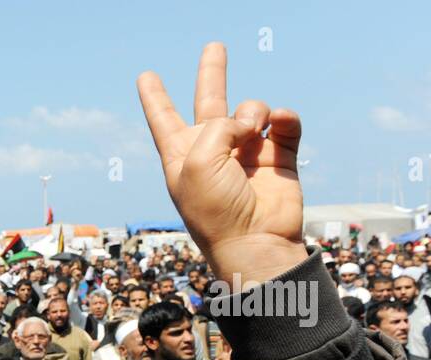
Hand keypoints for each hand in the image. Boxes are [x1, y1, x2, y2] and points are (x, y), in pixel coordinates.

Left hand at [137, 43, 307, 285]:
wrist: (254, 240)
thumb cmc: (214, 208)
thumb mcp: (197, 160)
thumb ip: (217, 126)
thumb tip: (254, 120)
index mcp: (181, 154)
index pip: (163, 118)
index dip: (154, 96)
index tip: (146, 76)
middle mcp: (212, 150)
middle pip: (210, 101)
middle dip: (212, 73)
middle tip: (214, 47)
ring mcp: (246, 152)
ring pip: (252, 109)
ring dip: (253, 112)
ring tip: (251, 133)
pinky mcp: (278, 157)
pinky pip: (284, 123)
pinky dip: (284, 118)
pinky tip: (278, 123)